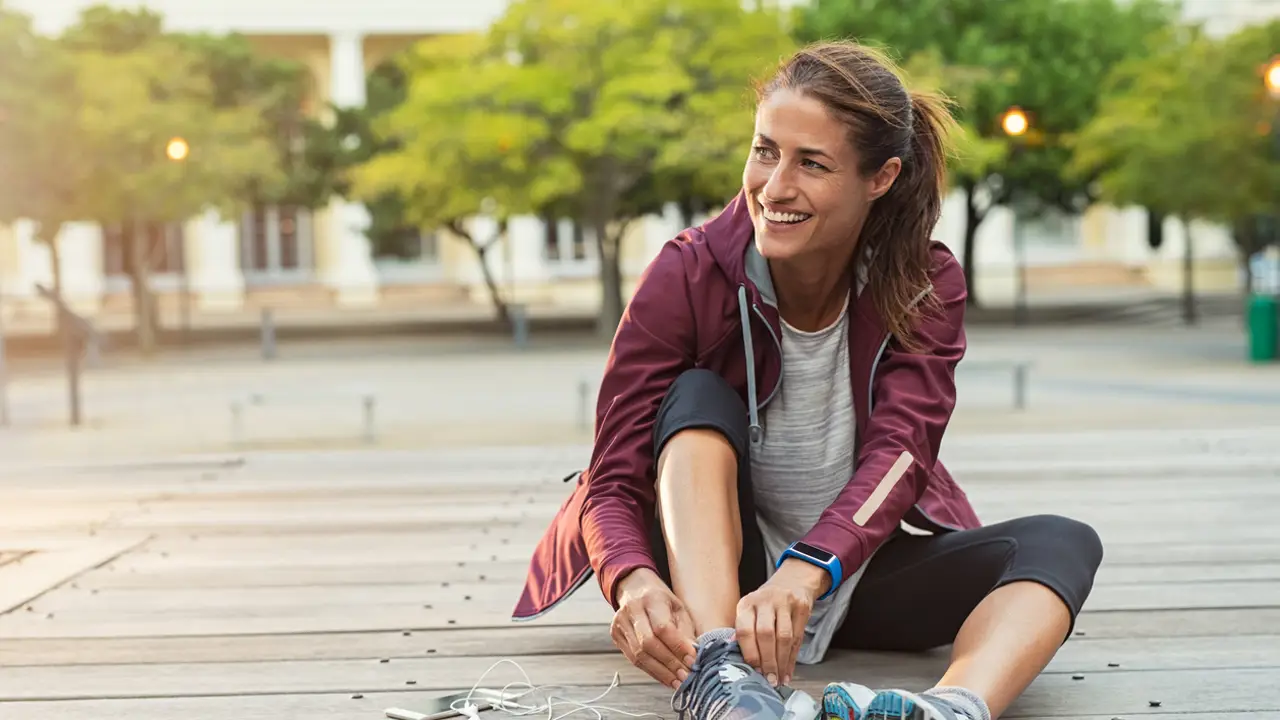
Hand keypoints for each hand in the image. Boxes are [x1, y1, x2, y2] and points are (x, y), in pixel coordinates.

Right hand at [611, 568, 697, 689]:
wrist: (635, 588)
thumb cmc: (662, 600)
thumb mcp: (678, 608)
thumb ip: (685, 631)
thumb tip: (693, 656)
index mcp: (651, 598)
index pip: (662, 627)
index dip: (677, 647)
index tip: (692, 661)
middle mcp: (632, 609)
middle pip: (648, 643)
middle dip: (669, 663)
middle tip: (686, 676)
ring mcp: (620, 622)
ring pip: (639, 654)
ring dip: (660, 672)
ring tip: (677, 682)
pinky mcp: (616, 635)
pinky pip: (633, 659)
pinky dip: (651, 671)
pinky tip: (665, 678)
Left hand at [734, 560, 826, 686]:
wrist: (792, 581)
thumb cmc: (766, 605)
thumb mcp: (751, 612)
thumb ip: (744, 633)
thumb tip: (736, 659)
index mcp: (746, 604)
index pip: (744, 630)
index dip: (750, 653)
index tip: (753, 671)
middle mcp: (764, 600)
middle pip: (765, 635)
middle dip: (768, 661)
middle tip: (769, 679)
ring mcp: (784, 601)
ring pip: (784, 637)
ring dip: (781, 662)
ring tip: (779, 679)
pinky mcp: (801, 606)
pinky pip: (798, 637)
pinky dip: (793, 658)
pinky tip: (789, 671)